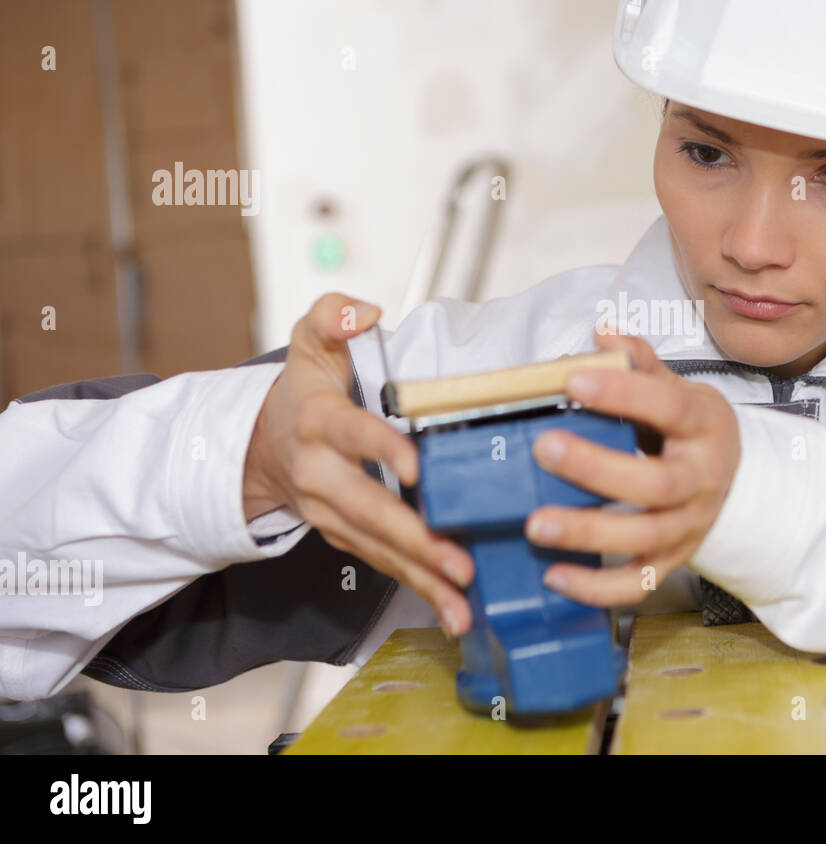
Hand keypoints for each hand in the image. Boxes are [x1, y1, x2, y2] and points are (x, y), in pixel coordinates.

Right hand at [242, 293, 474, 637]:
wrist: (264, 445)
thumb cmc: (304, 389)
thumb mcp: (308, 340)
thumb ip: (331, 315)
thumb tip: (366, 311)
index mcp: (319, 421)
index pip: (351, 433)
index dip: (380, 448)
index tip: (415, 467)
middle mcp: (321, 473)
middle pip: (367, 508)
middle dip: (413, 537)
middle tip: (457, 558)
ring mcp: (332, 512)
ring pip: (377, 547)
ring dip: (421, 576)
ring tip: (462, 598)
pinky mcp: (346, 536)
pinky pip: (384, 565)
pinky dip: (419, 590)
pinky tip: (455, 613)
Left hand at [524, 330, 740, 605]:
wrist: (733, 478)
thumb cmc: (688, 428)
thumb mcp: (676, 388)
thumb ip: (640, 363)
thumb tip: (603, 332)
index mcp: (703, 426)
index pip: (669, 408)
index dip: (624, 393)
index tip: (575, 380)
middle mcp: (701, 480)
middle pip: (655, 484)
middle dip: (596, 468)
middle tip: (544, 448)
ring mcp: (689, 526)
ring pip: (643, 538)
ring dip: (588, 534)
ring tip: (536, 524)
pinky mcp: (673, 561)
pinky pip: (637, 584)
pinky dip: (596, 588)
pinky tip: (554, 577)